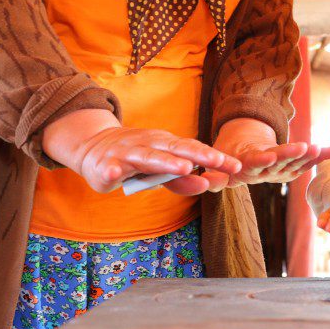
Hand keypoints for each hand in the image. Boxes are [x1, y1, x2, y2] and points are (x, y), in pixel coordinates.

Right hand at [42, 109, 240, 194]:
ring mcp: (128, 152)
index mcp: (165, 144)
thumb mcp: (159, 169)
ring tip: (183, 168)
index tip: (235, 166)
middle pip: (176, 149)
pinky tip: (113, 175)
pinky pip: (110, 168)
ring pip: (148, 156)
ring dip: (165, 162)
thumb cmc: (134, 159)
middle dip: (197, 155)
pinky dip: (112, 171)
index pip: (194, 150)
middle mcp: (150, 144)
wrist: (93, 147)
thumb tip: (205, 184)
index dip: (214, 158)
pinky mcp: (107, 164)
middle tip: (217, 161)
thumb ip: (180, 179)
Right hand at [212, 118, 329, 186]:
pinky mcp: (289, 170)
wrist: (240, 163)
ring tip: (319, 146)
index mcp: (247, 168)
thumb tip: (205, 182)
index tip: (270, 156)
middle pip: (278, 164)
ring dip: (308, 155)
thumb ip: (215, 176)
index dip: (263, 160)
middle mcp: (265, 172)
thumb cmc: (230, 157)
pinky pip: (305, 163)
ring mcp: (278, 172)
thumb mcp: (219, 164)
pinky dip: (319, 156)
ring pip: (294, 164)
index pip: (254, 164)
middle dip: (291, 154)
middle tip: (304, 146)